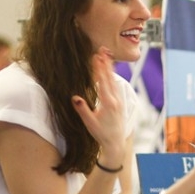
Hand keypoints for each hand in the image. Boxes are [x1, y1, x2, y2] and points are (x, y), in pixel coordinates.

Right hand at [71, 47, 125, 165]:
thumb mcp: (89, 123)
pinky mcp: (120, 103)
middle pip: (110, 78)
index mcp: (108, 103)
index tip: (96, 57)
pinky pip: (116, 86)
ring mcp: (119, 101)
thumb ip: (82, 109)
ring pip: (114, 81)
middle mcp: (116, 100)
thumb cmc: (101, 134)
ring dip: (110, 68)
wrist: (115, 143)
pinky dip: (113, 77)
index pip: (103, 82)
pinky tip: (111, 72)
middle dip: (106, 64)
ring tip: (106, 56)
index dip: (99, 69)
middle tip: (102, 51)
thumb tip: (74, 97)